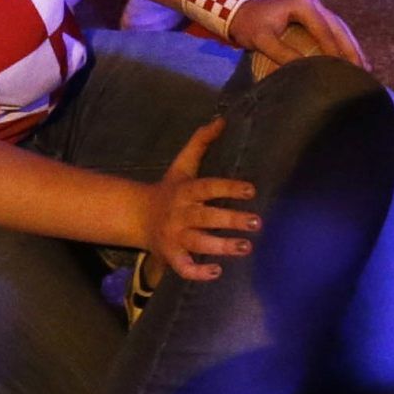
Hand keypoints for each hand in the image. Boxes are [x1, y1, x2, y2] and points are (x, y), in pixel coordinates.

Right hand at [141, 118, 257, 280]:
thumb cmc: (168, 189)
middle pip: (206, 217)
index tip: (251, 190)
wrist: (136, 216)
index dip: (229, 188)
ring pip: (198, 243)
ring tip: (246, 247)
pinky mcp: (171, 255)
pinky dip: (198, 272)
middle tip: (256, 222)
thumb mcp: (182, 165)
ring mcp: (174, 236)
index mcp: (184, 191)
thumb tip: (222, 120)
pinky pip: (183, 268)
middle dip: (231, 220)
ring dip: (221, 247)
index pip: (208, 187)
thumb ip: (201, 142)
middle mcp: (179, 214)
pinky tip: (217, 271)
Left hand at [226, 0, 365, 68]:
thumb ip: (282, 53)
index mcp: (304, 4)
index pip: (324, 30)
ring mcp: (316, 7)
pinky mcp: (314, 15)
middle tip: (362, 70)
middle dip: (351, 49)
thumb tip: (304, 69)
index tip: (342, 69)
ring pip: (340, 28)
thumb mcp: (262, 40)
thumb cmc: (250, 25)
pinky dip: (344, 44)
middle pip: (338, 28)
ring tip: (365, 67)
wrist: (240, 12)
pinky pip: (334, 30)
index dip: (334, 50)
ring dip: (352, 47)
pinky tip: (353, 59)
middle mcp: (313, 2)